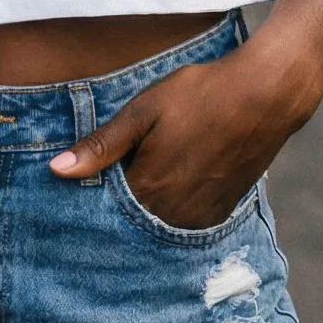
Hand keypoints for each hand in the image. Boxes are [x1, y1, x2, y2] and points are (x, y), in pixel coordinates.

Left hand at [49, 44, 322, 231]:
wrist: (265, 95)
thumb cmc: (200, 95)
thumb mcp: (143, 112)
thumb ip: (101, 145)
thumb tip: (56, 171)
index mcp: (148, 190)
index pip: (103, 214)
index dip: (89, 201)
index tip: (76, 194)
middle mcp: (173, 215)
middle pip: (131, 225)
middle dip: (115, 213)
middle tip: (109, 188)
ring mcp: (200, 217)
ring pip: (158, 226)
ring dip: (145, 213)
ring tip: (141, 184)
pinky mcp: (221, 212)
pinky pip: (185, 223)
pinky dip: (171, 211)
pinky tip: (169, 186)